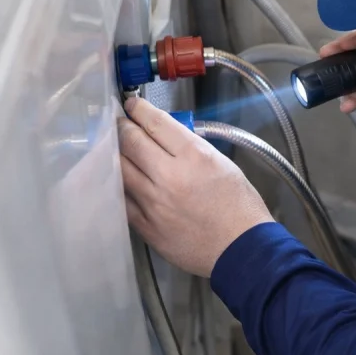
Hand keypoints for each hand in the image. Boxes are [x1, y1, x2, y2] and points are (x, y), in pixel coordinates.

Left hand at [118, 97, 273, 276]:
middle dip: (122, 126)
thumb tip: (168, 138)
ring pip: (120, 169)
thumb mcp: (223, 164)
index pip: (157, 123)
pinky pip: (122, 199)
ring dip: (115, 153)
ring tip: (114, 146)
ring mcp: (153, 202)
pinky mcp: (146, 225)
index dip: (139, 109)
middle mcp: (169, 176)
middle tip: (119, 121)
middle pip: (132, 141)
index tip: (132, 104)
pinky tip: (117, 178)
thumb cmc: (240, 206)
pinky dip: (118, 185)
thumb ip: (193, 148)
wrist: (242, 250)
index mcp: (194, 156)